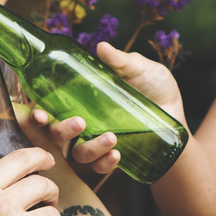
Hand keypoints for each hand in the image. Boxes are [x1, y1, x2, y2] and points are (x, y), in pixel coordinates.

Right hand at [32, 44, 188, 174]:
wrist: (178, 114)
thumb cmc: (155, 87)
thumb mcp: (141, 70)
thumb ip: (122, 62)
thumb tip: (102, 48)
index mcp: (80, 98)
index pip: (49, 107)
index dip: (38, 113)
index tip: (39, 114)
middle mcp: (83, 122)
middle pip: (56, 134)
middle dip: (60, 131)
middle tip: (79, 122)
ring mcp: (96, 141)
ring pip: (77, 154)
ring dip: (90, 148)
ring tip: (112, 137)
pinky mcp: (111, 157)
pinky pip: (99, 167)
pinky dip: (105, 163)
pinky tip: (117, 154)